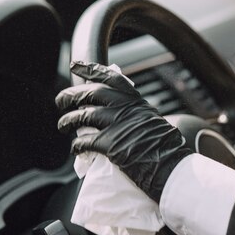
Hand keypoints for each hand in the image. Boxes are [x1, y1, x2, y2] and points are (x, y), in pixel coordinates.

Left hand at [55, 62, 192, 201]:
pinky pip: (85, 140)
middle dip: (71, 95)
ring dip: (68, 121)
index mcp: (138, 103)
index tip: (76, 65)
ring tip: (62, 126)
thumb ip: (136, 117)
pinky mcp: (111, 144)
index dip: (91, 70)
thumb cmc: (167, 152)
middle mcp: (127, 109)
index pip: (112, 79)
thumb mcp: (154, 124)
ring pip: (83, 116)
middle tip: (61, 100)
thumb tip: (118, 119)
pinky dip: (76, 144)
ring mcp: (119, 125)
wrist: (173, 169)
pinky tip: (75, 148)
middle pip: (92, 94)